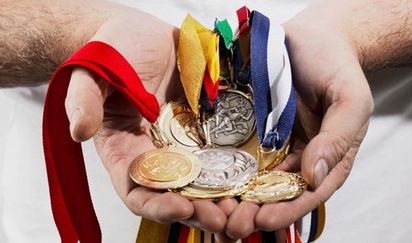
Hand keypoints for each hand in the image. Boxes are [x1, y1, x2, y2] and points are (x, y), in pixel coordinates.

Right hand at [64, 10, 225, 231]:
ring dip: (225, 197)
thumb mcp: (93, 74)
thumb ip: (85, 101)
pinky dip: (239, 167)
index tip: (181, 207)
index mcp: (126, 151)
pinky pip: (225, 151)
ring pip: (206, 179)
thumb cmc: (113, 53)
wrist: (143, 35)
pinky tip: (257, 175)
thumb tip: (80, 130)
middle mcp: (158, 153)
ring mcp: (186, 142)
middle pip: (178, 194)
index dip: (157, 205)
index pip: (137, 191)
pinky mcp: (208, 127)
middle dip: (200, 210)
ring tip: (246, 207)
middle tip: (223, 219)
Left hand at [223, 4, 373, 238]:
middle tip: (230, 225)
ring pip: (251, 176)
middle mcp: (296, 157)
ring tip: (213, 210)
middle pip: (274, 192)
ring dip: (233, 195)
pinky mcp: (249, 128)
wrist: (313, 38)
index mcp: (326, 159)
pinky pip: (235, 149)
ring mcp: (271, 144)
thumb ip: (337, 138)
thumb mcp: (350, 101)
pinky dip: (222, 166)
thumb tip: (316, 176)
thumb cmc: (337, 68)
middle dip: (253, 211)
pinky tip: (205, 177)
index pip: (308, 193)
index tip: (265, 221)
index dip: (287, 210)